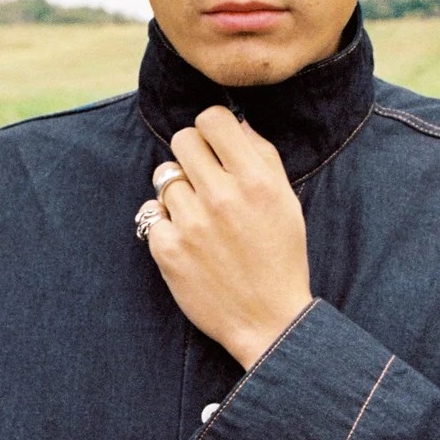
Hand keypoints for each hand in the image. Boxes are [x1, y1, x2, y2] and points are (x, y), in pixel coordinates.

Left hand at [141, 106, 313, 368]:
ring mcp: (191, 224)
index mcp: (256, 180)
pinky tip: (188, 241)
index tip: (216, 144)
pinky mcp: (167, 250)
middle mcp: (222, 196)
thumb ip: (263, 156)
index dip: (212, 128)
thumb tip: (236, 124)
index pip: (213, 119)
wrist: (267, 321)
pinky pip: (152, 213)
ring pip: (165, 177)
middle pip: (182, 140)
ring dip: (179, 191)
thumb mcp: (286, 202)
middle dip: (192, 154)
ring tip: (199, 216)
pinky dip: (166, 224)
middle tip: (204, 177)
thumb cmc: (280, 259)